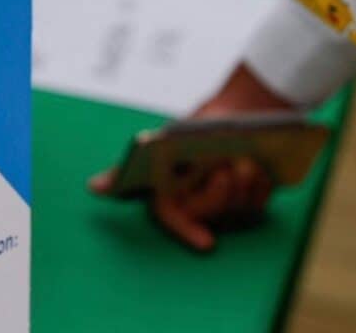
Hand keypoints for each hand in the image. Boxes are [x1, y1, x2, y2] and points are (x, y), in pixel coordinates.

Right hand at [90, 64, 294, 250]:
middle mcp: (199, 204)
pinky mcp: (254, 198)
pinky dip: (263, 184)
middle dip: (222, 194)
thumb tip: (92, 187)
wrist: (233, 113)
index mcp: (172, 195)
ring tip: (247, 160)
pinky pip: (262, 201)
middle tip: (229, 167)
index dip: (188, 234)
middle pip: (211, 212)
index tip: (207, 243)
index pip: (174, 220)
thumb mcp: (158, 146)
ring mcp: (228, 204)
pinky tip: (264, 166)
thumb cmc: (192, 133)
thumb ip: (125, 172)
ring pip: (239, 208)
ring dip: (245, 185)